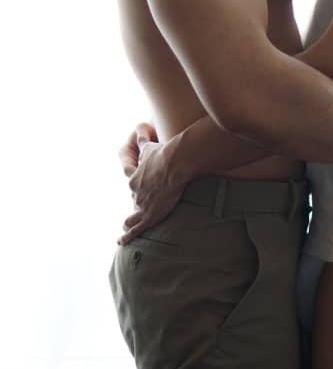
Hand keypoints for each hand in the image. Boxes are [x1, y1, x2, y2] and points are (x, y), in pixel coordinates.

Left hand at [117, 129, 184, 244]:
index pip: (133, 183)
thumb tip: (139, 127)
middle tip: (138, 209)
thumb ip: (143, 139)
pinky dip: (128, 235)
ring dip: (129, 222)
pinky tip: (121, 241)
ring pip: (132, 217)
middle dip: (137, 204)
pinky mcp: (150, 215)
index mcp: (135, 177)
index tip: (135, 188)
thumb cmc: (164, 154)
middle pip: (135, 200)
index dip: (136, 186)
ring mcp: (142, 204)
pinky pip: (136, 228)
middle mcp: (136, 192)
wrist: (175, 163)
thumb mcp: (150, 146)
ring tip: (125, 228)